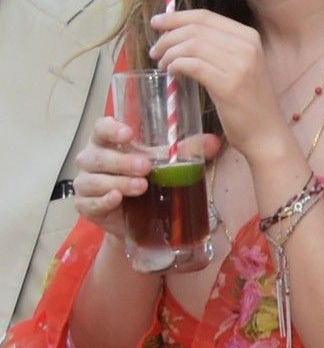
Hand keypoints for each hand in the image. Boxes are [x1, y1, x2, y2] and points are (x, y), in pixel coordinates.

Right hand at [67, 113, 221, 231]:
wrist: (142, 219)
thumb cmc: (150, 180)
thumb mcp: (168, 164)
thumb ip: (187, 151)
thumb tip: (213, 141)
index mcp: (108, 142)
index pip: (101, 128)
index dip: (111, 129)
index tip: (128, 134)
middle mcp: (92, 159)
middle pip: (98, 156)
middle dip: (122, 161)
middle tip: (146, 167)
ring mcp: (85, 183)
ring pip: (93, 180)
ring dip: (118, 182)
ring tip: (142, 186)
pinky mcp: (85, 205)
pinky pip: (89, 202)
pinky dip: (103, 201)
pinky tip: (117, 199)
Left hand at [146, 8, 282, 153]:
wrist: (266, 133)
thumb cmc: (248, 101)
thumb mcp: (239, 66)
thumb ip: (217, 47)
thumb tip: (177, 32)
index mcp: (249, 37)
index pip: (205, 16)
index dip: (176, 17)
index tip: (156, 23)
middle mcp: (247, 47)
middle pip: (195, 29)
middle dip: (167, 37)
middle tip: (155, 51)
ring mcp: (240, 65)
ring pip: (191, 45)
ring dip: (169, 53)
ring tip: (163, 65)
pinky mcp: (228, 84)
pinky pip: (192, 65)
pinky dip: (176, 66)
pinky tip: (172, 73)